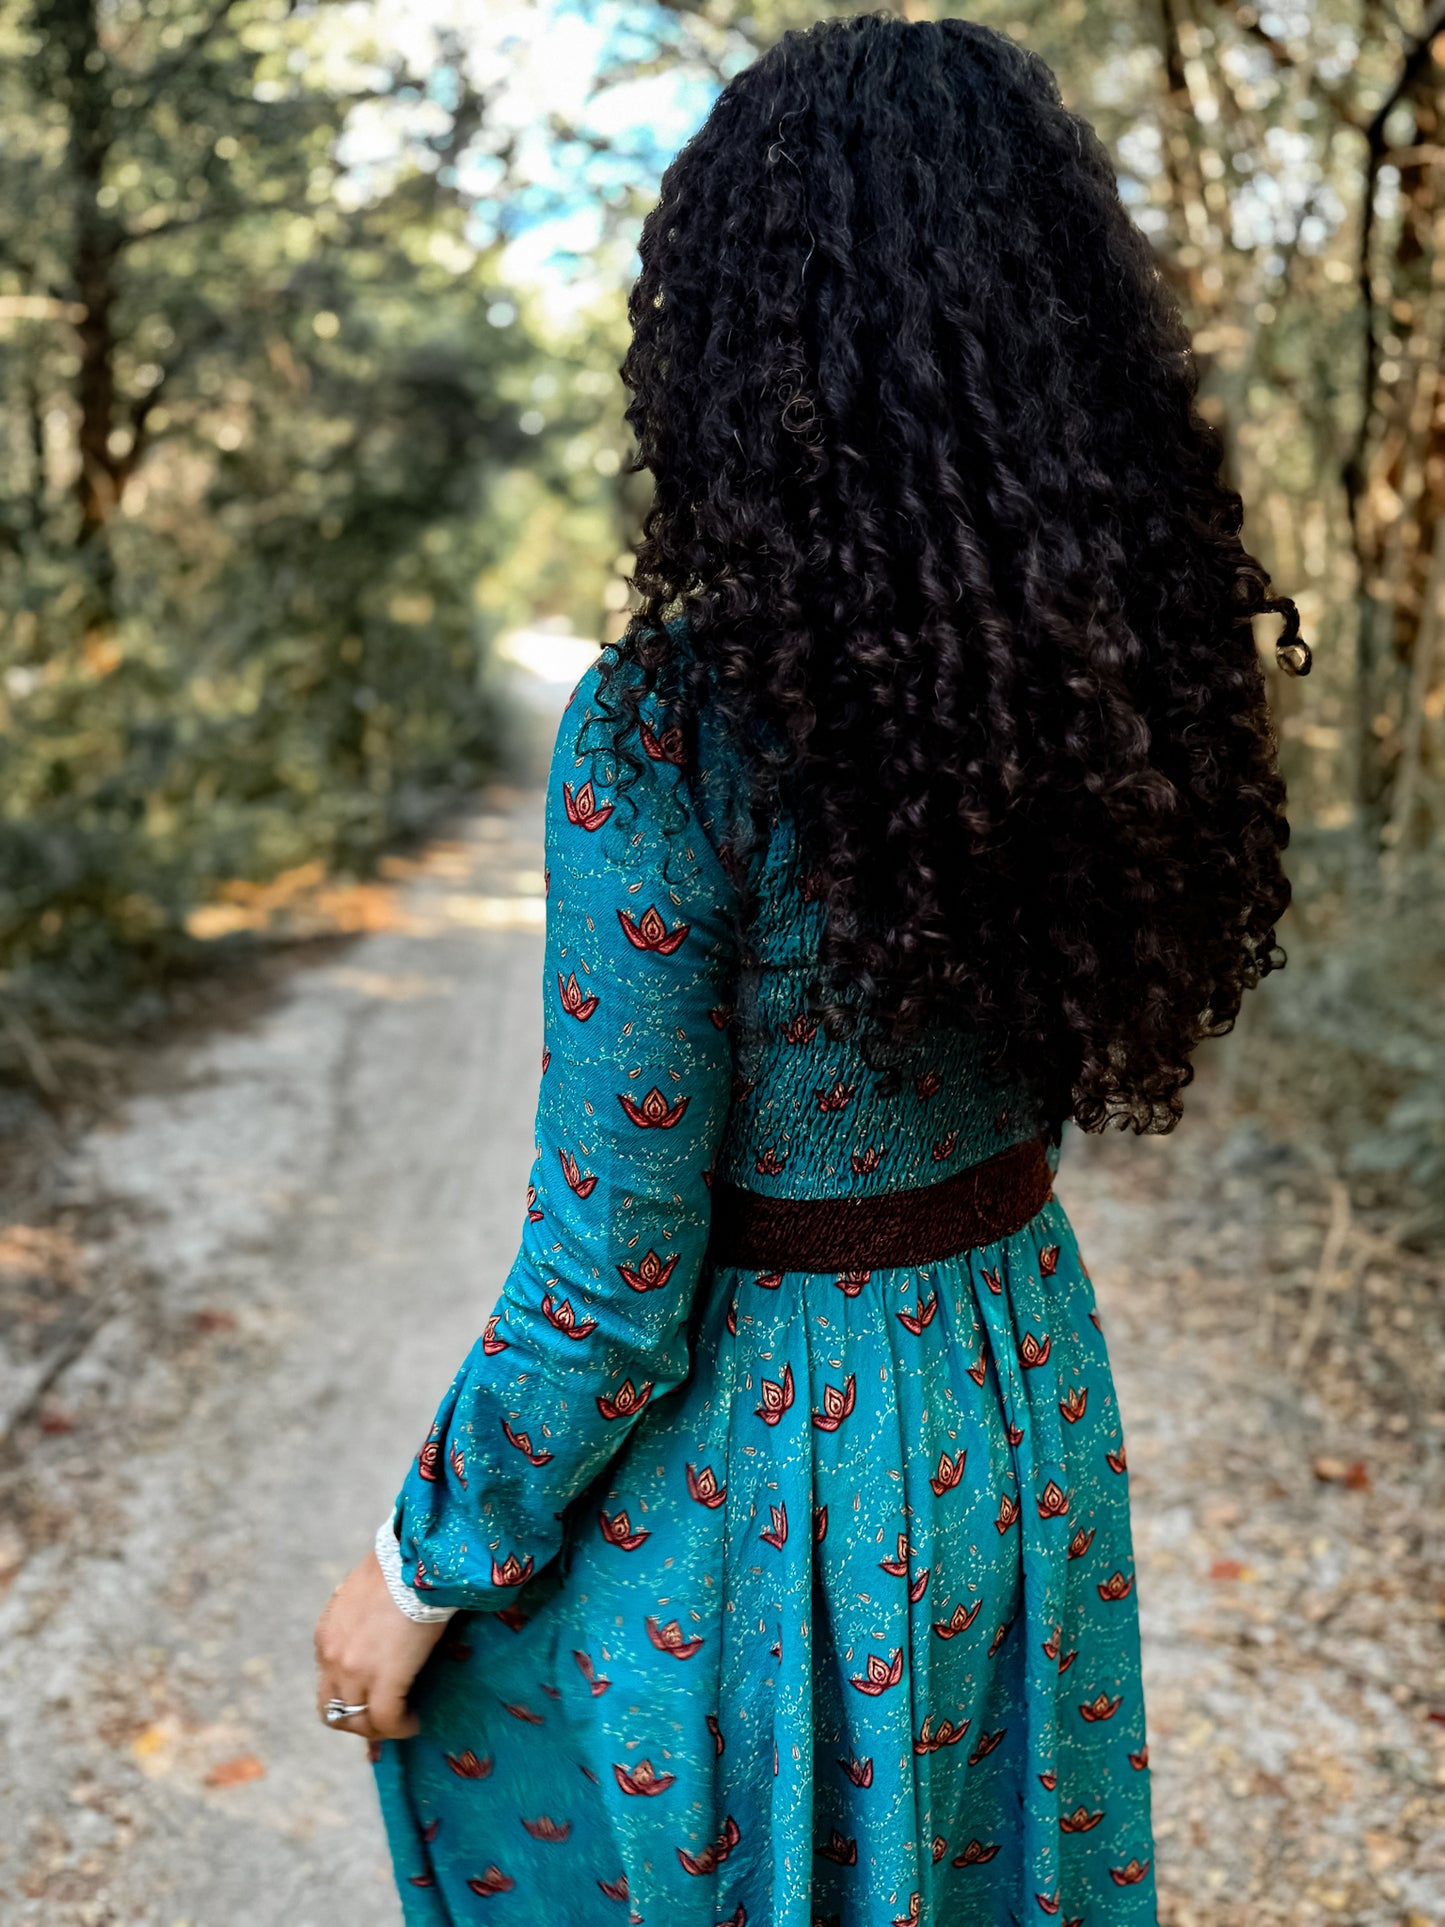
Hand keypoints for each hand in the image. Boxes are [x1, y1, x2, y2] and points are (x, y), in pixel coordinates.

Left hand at [314, 1548, 447, 1741]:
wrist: (415, 1561)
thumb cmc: (398, 1567)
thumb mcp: (362, 1595)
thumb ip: (359, 1620)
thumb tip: (378, 1630)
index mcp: (325, 1636)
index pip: (328, 1680)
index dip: (351, 1692)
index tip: (374, 1691)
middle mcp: (331, 1659)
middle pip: (332, 1710)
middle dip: (356, 1720)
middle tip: (382, 1716)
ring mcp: (354, 1672)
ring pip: (357, 1722)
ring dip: (377, 1727)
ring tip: (400, 1721)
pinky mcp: (384, 1681)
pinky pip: (387, 1721)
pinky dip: (400, 1728)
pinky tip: (413, 1722)